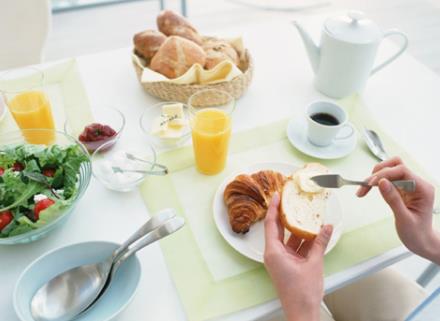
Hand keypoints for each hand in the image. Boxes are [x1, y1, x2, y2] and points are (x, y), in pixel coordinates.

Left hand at [264, 192, 332, 320]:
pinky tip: (315, 234)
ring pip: (289, 239)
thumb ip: (320, 243)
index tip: (276, 196)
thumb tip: (327, 228)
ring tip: (307, 215)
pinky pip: (294, 248)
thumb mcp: (314, 264)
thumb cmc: (302, 293)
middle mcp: (274, 254)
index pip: (271, 224)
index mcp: (274, 252)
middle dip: (285, 215)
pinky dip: (303, 241)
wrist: (302, 312)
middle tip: (291, 200)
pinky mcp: (288, 265)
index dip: (273, 208)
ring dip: (298, 229)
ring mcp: (281, 260)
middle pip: (278, 229)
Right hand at [357, 157, 439, 263]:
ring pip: (389, 170)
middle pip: (396, 166)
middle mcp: (417, 184)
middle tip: (365, 185)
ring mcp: (409, 185)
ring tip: (363, 189)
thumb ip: (393, 199)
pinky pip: (386, 179)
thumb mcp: (404, 219)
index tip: (371, 184)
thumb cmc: (416, 233)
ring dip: (375, 176)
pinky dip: (375, 183)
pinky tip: (367, 190)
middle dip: (378, 172)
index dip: (385, 174)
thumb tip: (381, 182)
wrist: (421, 241)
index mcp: (423, 189)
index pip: (402, 171)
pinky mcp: (401, 189)